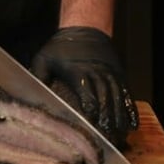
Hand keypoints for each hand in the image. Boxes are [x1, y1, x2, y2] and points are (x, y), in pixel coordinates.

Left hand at [31, 26, 138, 148]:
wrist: (84, 28)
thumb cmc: (61, 46)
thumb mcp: (45, 57)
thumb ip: (38, 75)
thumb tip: (30, 94)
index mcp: (78, 70)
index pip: (86, 91)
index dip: (90, 107)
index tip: (91, 122)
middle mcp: (97, 72)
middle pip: (104, 96)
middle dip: (107, 116)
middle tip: (108, 135)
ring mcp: (109, 73)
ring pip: (117, 96)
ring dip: (120, 116)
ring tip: (121, 134)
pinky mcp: (118, 74)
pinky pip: (126, 92)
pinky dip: (131, 108)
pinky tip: (133, 123)